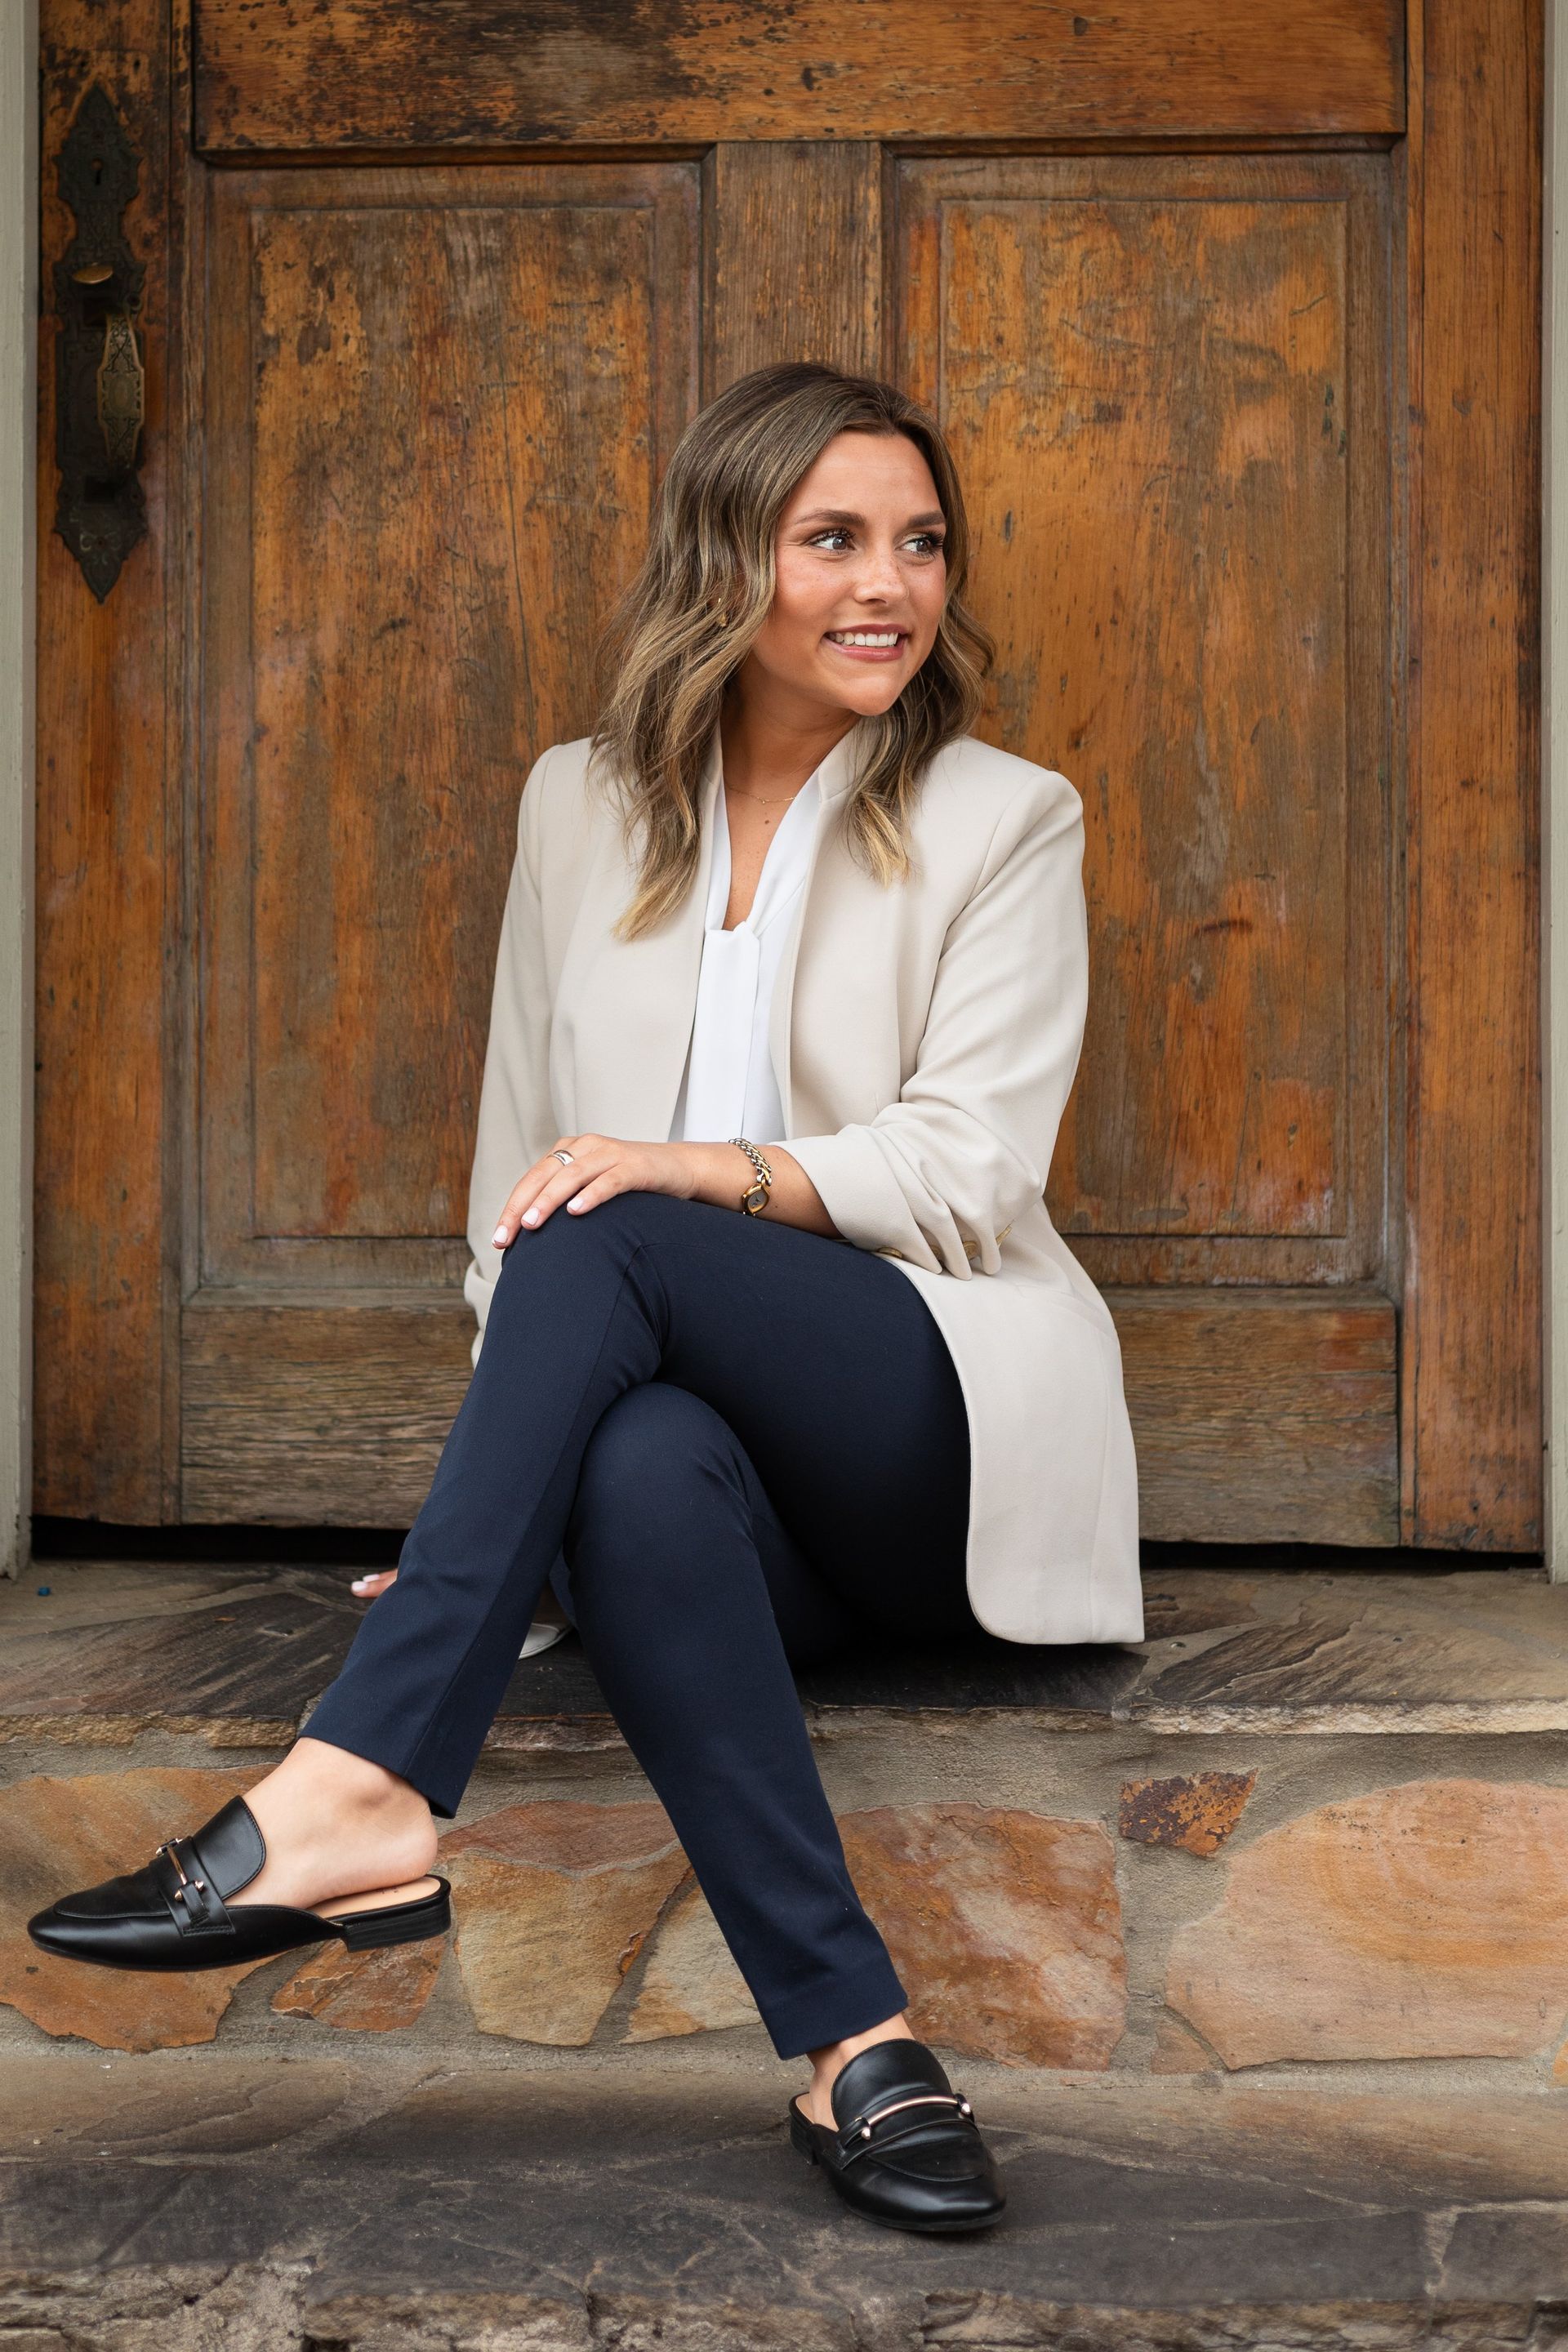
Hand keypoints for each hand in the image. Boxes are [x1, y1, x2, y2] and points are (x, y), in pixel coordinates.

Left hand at [490, 1134, 727, 1244]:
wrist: (680, 1169)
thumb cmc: (631, 1186)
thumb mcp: (592, 1188)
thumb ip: (565, 1201)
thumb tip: (533, 1238)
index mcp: (569, 1152)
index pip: (531, 1180)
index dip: (512, 1207)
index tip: (498, 1240)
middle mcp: (585, 1147)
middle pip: (544, 1175)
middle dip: (521, 1207)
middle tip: (506, 1237)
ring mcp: (611, 1154)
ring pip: (572, 1175)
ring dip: (549, 1200)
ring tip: (532, 1223)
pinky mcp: (636, 1165)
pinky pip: (610, 1180)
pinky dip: (591, 1195)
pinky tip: (576, 1211)